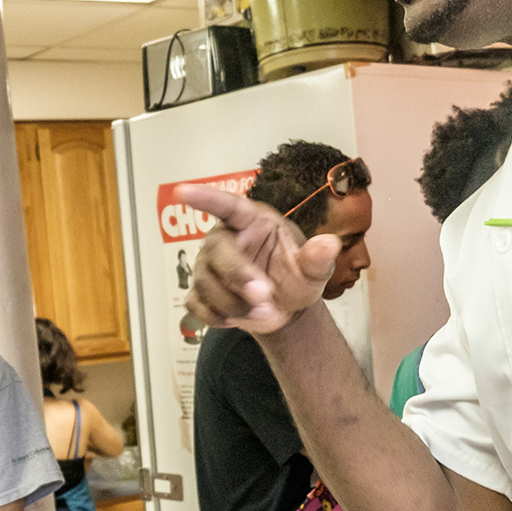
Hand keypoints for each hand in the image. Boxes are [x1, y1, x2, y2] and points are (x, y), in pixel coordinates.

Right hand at [177, 183, 340, 334]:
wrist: (287, 310)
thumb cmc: (297, 278)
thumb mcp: (314, 270)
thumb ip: (318, 258)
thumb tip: (329, 244)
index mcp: (252, 223)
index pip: (227, 206)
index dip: (205, 198)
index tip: (182, 192)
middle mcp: (226, 240)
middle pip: (216, 250)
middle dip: (238, 276)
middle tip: (264, 297)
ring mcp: (209, 267)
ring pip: (205, 282)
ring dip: (235, 304)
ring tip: (264, 313)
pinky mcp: (201, 293)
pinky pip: (197, 304)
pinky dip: (218, 317)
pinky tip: (239, 318)